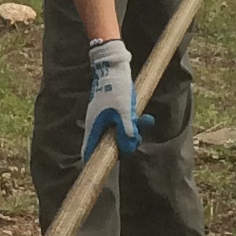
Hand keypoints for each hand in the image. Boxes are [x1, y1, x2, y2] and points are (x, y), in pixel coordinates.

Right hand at [82, 36, 145, 160]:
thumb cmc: (116, 87)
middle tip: (137, 138)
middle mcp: (97, 124)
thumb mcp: (124, 110)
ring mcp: (103, 117)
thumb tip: (129, 146)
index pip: (89, 152)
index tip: (102, 170)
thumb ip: (127, 129)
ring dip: (133, 131)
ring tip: (146, 120)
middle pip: (108, 145)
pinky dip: (132, 122)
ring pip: (118, 133)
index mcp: (94, 127)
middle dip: (125, 144)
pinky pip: (122, 123)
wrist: (113, 65)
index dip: (94, 163)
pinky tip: (144, 117)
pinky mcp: (111, 111)